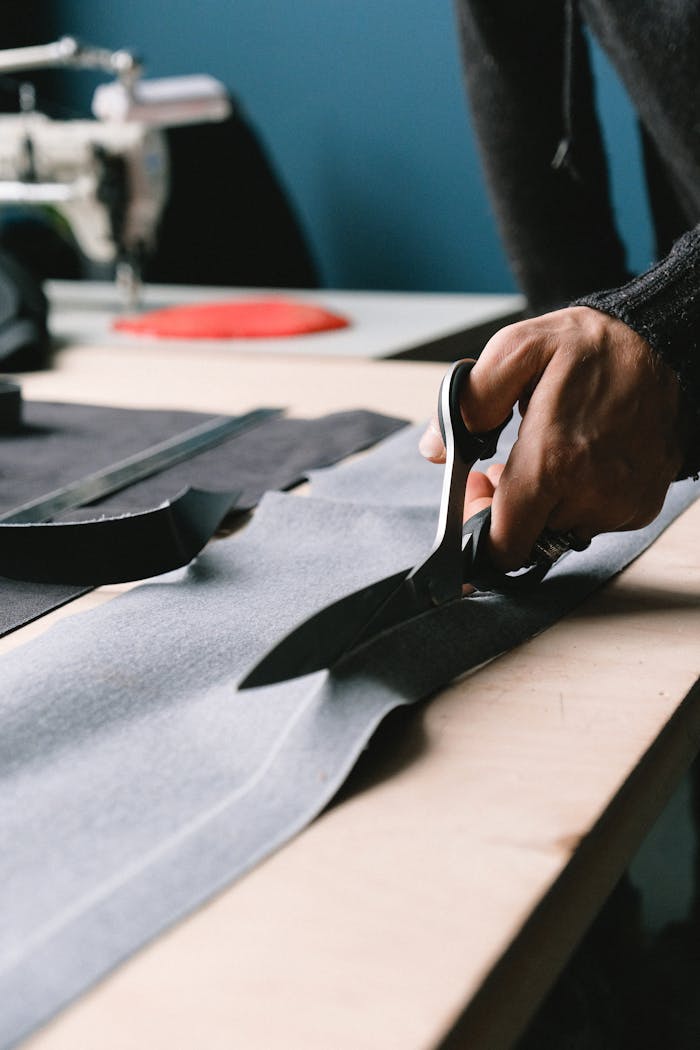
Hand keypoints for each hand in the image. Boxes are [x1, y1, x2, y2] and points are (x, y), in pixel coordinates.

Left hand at [420, 306, 685, 569]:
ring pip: (562, 529)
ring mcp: (622, 503)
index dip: (480, 528)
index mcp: (554, 460)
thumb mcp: (517, 349)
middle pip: (530, 537)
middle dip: (509, 508)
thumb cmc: (589, 345)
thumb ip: (469, 401)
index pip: (505, 543)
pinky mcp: (642, 504)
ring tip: (546, 456)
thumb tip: (435, 448)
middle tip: (502, 468)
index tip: (478, 495)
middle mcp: (592, 492)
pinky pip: (596, 521)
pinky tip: (580, 461)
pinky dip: (581, 499)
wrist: (661, 343)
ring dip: (546, 503)